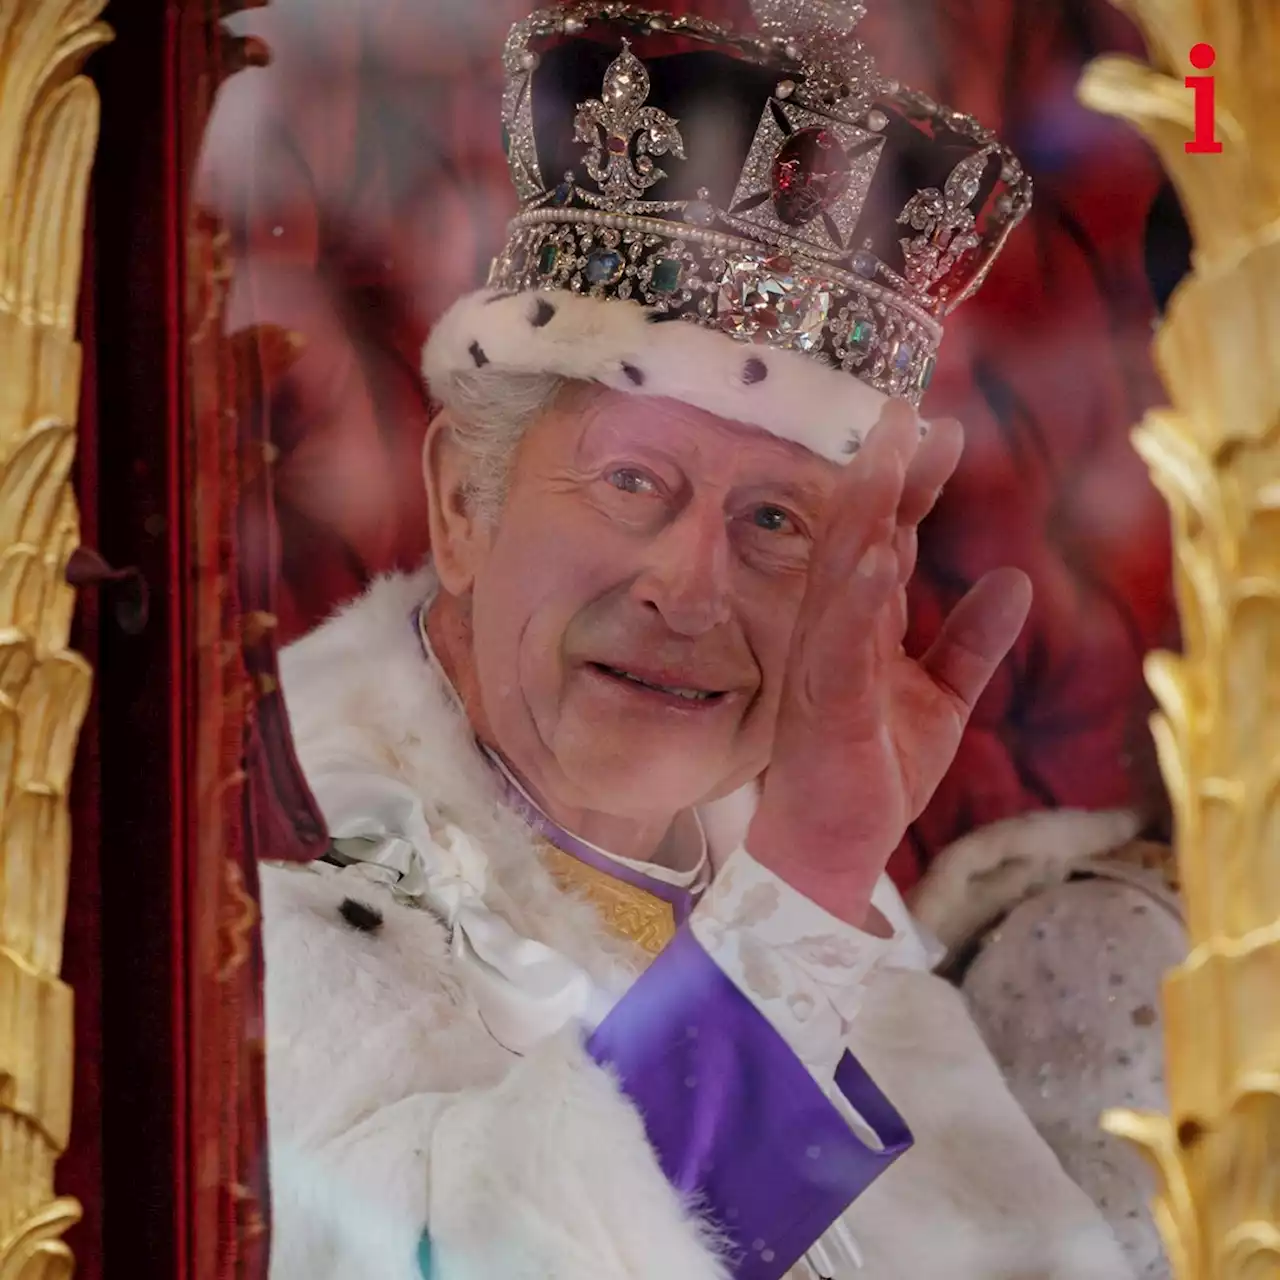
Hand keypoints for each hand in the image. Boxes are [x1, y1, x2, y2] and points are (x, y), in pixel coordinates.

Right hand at [747, 400, 1032, 928]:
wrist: (831, 850)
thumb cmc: (873, 770)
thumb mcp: (941, 698)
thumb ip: (970, 640)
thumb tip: (1011, 578)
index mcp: (861, 626)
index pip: (885, 540)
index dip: (912, 486)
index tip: (942, 431)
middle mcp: (835, 632)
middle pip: (858, 537)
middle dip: (884, 473)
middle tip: (907, 409)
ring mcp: (824, 664)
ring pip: (840, 573)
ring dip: (865, 512)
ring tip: (889, 454)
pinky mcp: (825, 705)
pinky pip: (842, 644)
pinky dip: (858, 599)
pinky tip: (878, 555)